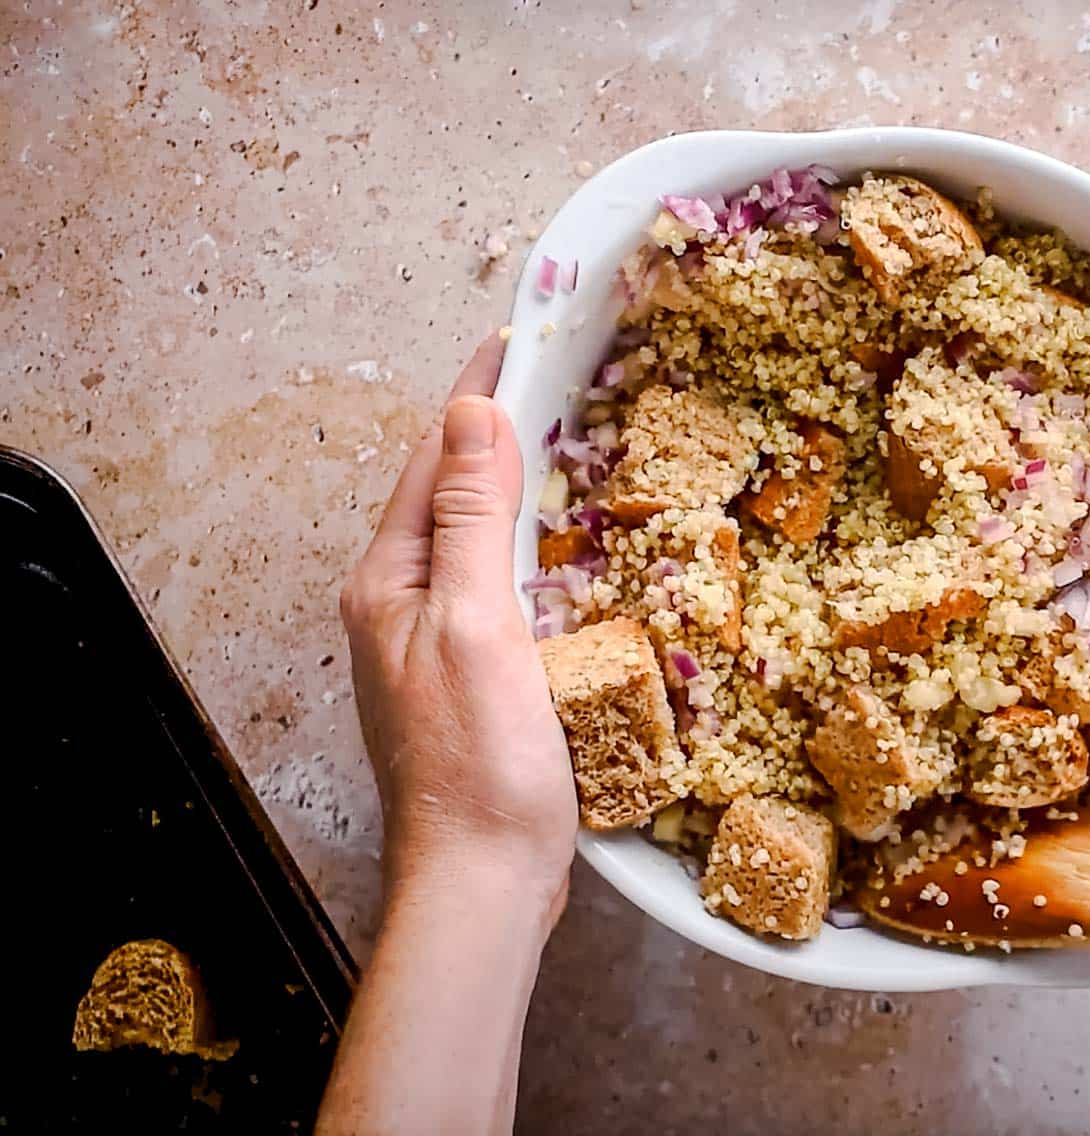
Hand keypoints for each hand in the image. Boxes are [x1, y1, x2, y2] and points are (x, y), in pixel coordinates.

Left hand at [339, 336, 576, 920]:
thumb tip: (470, 412)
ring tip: (569, 445)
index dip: (475, 395)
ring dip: (516, 489)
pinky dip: (534, 551)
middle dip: (496, 434)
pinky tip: (571, 552)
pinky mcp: (471, 680)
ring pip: (475, 541)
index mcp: (389, 581)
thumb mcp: (476, 624)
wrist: (483, 881)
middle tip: (557, 380)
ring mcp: (433, 645)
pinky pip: (500, 587)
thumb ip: (470, 517)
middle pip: (448, 494)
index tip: (520, 336)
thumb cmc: (480, 763)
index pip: (431, 459)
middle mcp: (400, 604)